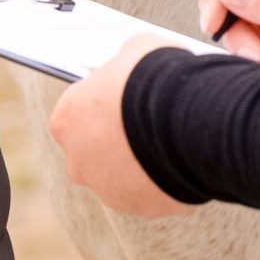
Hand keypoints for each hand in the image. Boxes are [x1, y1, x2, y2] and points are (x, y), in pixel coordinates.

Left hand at [51, 35, 191, 217]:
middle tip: (147, 121)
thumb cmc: (157, 79)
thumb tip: (130, 64)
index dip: (102, 102)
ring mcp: (109, 190)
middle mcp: (78, 162)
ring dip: (141, 162)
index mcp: (66, 121)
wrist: (194, 119)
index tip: (124, 97)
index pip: (75, 112)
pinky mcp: (142, 208)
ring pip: (122, 175)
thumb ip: (123, 64)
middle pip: (93, 150)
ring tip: (171, 139)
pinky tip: (182, 157)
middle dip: (117, 138)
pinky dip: (163, 178)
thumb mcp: (135, 51)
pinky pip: (151, 191)